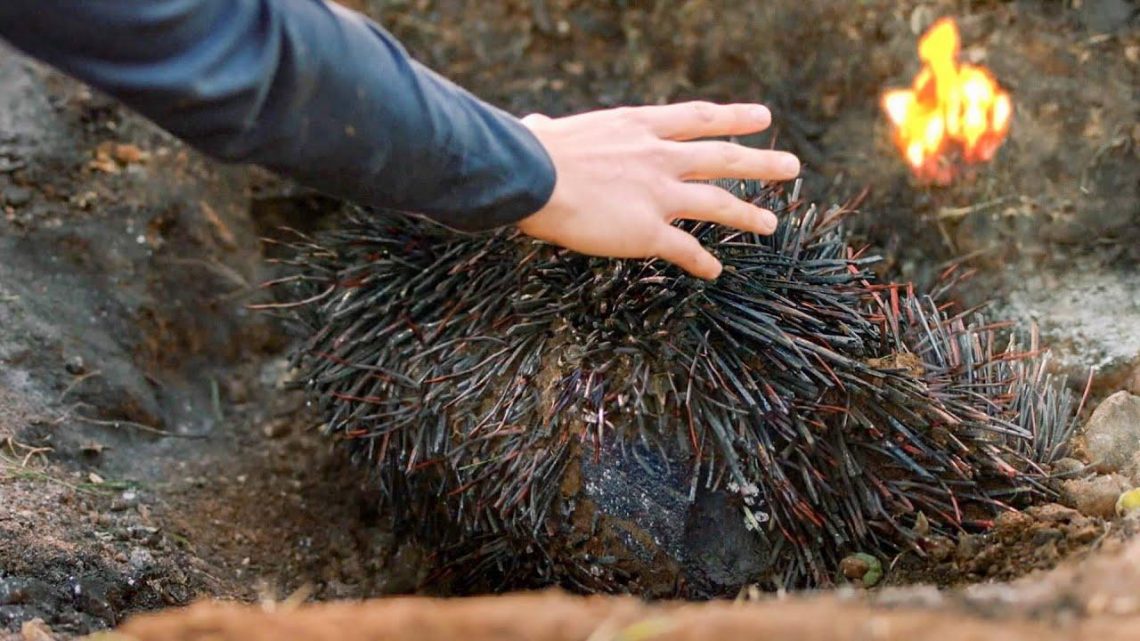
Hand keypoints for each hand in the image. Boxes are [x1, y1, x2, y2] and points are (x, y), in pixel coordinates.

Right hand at [516, 102, 799, 278]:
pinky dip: (703, 262)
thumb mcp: (549, 129)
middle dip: (760, 162)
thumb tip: (535, 122)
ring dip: (749, 214)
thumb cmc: (529, 151)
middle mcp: (658, 157)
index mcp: (638, 127)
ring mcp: (658, 194)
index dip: (733, 118)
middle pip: (722, 158)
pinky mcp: (647, 231)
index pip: (698, 118)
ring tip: (772, 224)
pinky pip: (685, 250)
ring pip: (718, 203)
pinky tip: (715, 271)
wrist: (531, 175)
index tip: (762, 118)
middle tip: (791, 166)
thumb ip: (551, 128)